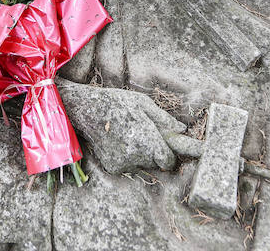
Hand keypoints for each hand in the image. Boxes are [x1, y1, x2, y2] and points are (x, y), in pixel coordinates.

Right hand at [57, 80, 185, 173]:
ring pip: (142, 165)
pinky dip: (126, 157)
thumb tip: (181, 129)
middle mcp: (137, 156)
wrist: (87, 110)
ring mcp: (124, 164)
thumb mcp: (143, 104)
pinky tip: (118, 142)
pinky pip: (127, 166)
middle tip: (144, 135)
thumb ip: (164, 119)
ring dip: (140, 155)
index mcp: (149, 141)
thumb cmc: (118, 103)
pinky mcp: (113, 167)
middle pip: (155, 163)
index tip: (166, 148)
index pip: (169, 161)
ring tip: (129, 136)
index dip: (169, 155)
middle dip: (154, 152)